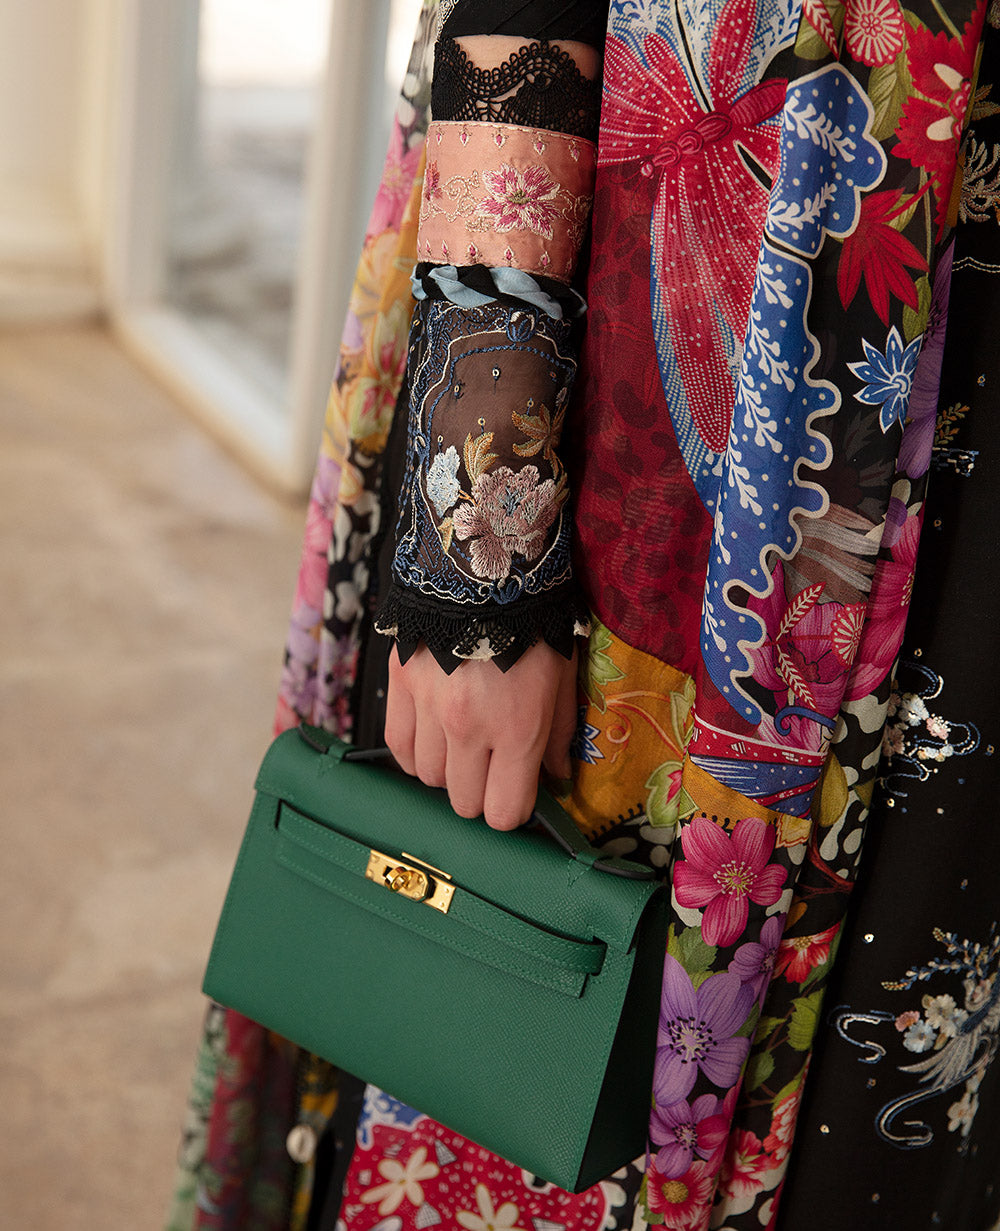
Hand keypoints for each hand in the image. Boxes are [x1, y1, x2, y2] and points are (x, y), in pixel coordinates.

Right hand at [384, 640, 577, 829]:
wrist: (485, 567)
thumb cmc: (534, 623)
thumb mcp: (563, 679)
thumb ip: (558, 735)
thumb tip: (554, 777)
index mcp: (517, 729)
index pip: (504, 812)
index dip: (513, 811)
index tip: (517, 794)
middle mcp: (468, 727)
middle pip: (463, 802)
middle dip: (480, 792)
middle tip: (491, 767)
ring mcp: (429, 708)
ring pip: (428, 776)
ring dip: (447, 769)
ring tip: (463, 744)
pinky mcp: (400, 685)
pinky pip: (397, 745)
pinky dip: (414, 751)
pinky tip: (431, 737)